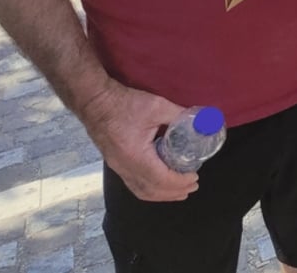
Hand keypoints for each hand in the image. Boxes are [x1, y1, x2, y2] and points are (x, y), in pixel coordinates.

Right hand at [80, 82, 199, 201]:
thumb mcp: (157, 106)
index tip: (195, 177)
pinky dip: (149, 189)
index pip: (160, 179)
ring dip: (161, 194)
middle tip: (192, 186)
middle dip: (173, 192)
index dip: (179, 182)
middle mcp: (124, 167)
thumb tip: (201, 121)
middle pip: (151, 190)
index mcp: (135, 156)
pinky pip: (133, 185)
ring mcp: (117, 167)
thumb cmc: (124, 104)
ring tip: (180, 191)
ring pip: (140, 191)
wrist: (94, 101)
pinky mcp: (115, 163)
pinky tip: (159, 185)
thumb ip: (180, 115)